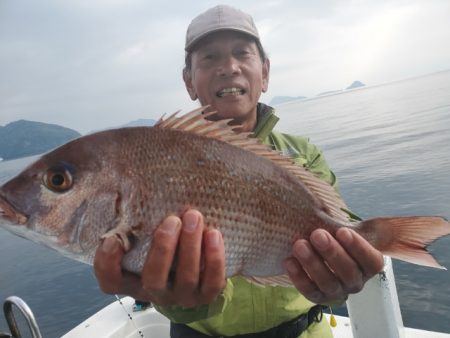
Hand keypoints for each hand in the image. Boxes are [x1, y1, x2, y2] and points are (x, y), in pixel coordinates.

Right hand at [93, 209, 225, 306]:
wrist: (200, 267)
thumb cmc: (169, 242)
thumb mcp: (149, 233)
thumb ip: (139, 219)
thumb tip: (130, 176)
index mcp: (134, 278)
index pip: (110, 280)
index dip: (108, 263)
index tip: (114, 239)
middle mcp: (156, 291)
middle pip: (153, 279)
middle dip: (163, 248)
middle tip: (172, 220)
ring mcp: (182, 295)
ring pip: (186, 279)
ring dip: (190, 247)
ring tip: (194, 217)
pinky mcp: (207, 295)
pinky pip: (212, 282)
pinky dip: (214, 258)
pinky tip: (214, 234)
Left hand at [283, 228, 383, 303]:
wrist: (315, 252)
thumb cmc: (333, 237)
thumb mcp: (346, 230)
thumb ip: (355, 225)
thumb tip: (356, 215)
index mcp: (367, 265)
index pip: (372, 261)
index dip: (358, 247)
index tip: (342, 230)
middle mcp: (355, 281)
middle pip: (349, 272)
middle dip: (332, 252)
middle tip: (317, 234)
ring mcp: (337, 291)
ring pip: (328, 283)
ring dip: (313, 264)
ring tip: (299, 245)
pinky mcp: (318, 297)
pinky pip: (309, 291)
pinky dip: (299, 277)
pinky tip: (289, 261)